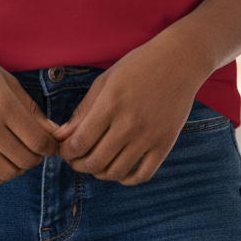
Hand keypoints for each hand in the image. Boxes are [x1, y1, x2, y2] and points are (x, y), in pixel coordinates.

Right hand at [0, 38, 59, 185]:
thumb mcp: (7, 80)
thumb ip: (30, 109)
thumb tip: (53, 133)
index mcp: (2, 104)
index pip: (38, 141)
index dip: (50, 146)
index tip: (50, 143)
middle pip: (25, 160)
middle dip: (37, 157)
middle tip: (35, 148)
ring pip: (6, 172)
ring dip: (19, 168)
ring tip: (18, 154)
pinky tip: (0, 163)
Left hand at [53, 33, 204, 185]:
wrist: (179, 62)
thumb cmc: (137, 67)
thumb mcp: (105, 82)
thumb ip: (83, 111)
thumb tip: (61, 137)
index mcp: (110, 103)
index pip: (79, 143)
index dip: (66, 151)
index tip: (65, 149)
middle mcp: (129, 123)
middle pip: (95, 162)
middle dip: (79, 165)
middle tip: (77, 159)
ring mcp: (149, 135)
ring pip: (116, 172)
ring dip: (100, 173)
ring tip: (96, 163)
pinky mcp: (165, 143)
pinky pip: (143, 175)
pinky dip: (126, 179)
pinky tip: (119, 170)